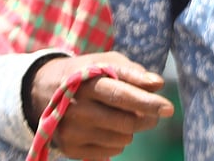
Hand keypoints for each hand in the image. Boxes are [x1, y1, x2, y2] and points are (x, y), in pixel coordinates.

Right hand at [27, 51, 174, 159]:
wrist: (44, 89)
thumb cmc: (87, 72)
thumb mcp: (107, 62)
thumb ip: (133, 72)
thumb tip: (158, 84)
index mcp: (87, 82)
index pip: (121, 94)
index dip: (147, 102)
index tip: (168, 109)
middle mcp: (76, 108)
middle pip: (124, 121)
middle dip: (147, 119)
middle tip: (155, 114)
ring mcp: (71, 130)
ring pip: (120, 139)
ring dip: (132, 130)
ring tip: (125, 117)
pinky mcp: (69, 147)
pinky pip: (109, 152)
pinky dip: (119, 142)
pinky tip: (111, 129)